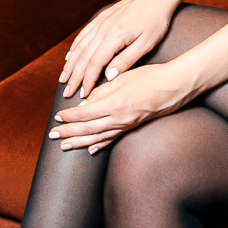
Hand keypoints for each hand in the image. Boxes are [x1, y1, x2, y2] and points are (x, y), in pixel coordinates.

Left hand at [49, 63, 195, 152]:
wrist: (175, 86)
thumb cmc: (150, 77)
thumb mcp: (122, 78)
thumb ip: (102, 92)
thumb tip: (84, 103)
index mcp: (114, 104)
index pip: (85, 114)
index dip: (69, 117)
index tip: (57, 117)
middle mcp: (119, 119)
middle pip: (87, 130)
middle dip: (68, 133)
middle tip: (53, 136)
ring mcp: (126, 125)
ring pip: (98, 138)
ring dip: (80, 143)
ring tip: (65, 146)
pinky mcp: (133, 127)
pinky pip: (112, 139)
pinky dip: (100, 145)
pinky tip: (91, 150)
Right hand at [59, 0, 182, 98]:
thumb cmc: (156, 20)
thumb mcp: (147, 43)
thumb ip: (127, 60)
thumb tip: (109, 76)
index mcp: (114, 36)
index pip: (95, 64)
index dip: (87, 81)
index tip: (82, 95)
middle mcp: (103, 28)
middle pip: (83, 57)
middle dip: (74, 77)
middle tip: (67, 92)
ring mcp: (100, 21)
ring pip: (80, 46)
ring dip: (70, 64)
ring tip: (63, 78)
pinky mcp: (102, 17)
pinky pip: (83, 35)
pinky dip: (74, 48)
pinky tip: (70, 57)